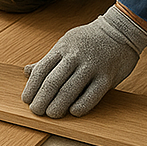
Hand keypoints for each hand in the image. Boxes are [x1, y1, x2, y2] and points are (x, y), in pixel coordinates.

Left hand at [22, 5, 146, 117]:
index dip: (32, 86)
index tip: (26, 100)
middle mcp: (75, 57)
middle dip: (42, 99)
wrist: (120, 30)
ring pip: (70, 89)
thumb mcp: (66, 43)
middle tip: (36, 111)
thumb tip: (27, 71)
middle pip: (53, 81)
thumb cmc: (89, 40)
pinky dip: (81, 105)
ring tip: (51, 115)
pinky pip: (92, 94)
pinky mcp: (107, 76)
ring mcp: (91, 66)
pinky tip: (73, 112)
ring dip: (58, 105)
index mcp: (62, 48)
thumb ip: (49, 59)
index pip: (42, 69)